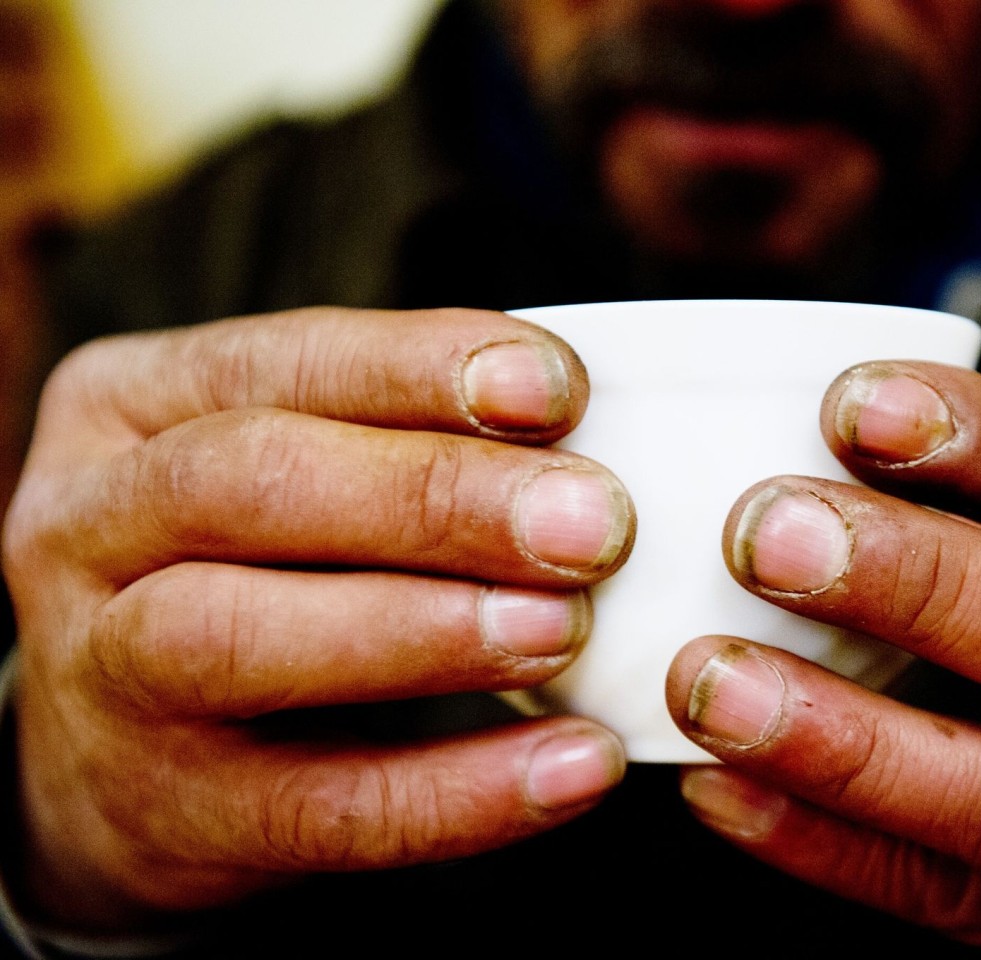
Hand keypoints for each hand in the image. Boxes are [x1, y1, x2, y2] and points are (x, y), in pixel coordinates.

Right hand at [1, 308, 631, 930]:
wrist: (116, 762)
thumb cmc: (251, 568)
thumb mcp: (290, 470)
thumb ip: (403, 441)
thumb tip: (590, 446)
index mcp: (130, 405)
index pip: (283, 361)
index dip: (422, 369)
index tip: (558, 388)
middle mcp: (89, 526)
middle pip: (254, 483)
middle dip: (438, 498)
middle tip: (593, 524)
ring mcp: (104, 678)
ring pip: (245, 640)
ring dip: (429, 631)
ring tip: (565, 629)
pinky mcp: (168, 813)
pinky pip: (321, 810)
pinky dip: (461, 792)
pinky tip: (574, 767)